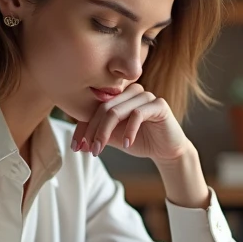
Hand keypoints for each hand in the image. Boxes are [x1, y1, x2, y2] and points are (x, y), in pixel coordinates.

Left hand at [71, 83, 191, 164]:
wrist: (167, 150)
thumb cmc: (140, 141)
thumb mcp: (114, 139)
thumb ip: (98, 136)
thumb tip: (78, 145)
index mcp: (119, 95)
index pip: (94, 108)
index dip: (83, 127)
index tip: (75, 146)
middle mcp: (131, 91)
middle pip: (104, 108)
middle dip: (93, 131)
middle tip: (89, 150)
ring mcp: (146, 96)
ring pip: (117, 111)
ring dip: (105, 133)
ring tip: (99, 150)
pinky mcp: (159, 105)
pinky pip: (137, 114)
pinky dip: (129, 131)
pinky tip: (127, 145)